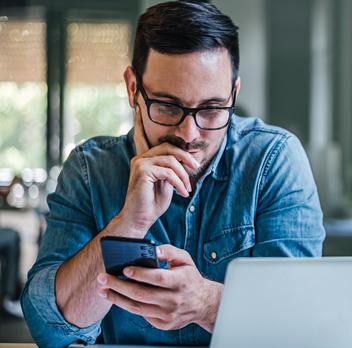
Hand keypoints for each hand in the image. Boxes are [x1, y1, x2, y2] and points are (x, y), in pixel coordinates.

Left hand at [96, 244, 222, 331]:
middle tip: (103, 278)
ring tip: (103, 290)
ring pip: (137, 307)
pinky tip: (118, 298)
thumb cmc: (190, 279)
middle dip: (119, 285)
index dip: (140, 274)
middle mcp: (175, 300)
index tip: (125, 269)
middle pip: (142, 294)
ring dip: (117, 298)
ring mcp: (168, 314)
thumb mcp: (185, 260)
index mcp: (181, 282)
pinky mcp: (164, 323)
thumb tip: (154, 250)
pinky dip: (128, 306)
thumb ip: (170, 251)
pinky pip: (142, 315)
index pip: (158, 278)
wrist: (203, 303)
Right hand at [120, 106, 199, 232]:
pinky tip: (182, 193)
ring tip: (186, 188)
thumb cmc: (153, 202)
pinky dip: (178, 182)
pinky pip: (168, 172)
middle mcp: (140, 157)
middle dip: (186, 157)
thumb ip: (171, 168)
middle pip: (169, 147)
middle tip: (195, 168)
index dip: (140, 123)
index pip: (143, 137)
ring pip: (171, 160)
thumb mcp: (166, 182)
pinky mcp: (142, 171)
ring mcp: (140, 163)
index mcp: (145, 158)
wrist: (141, 218)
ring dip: (183, 175)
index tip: (139, 108)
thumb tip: (186, 160)